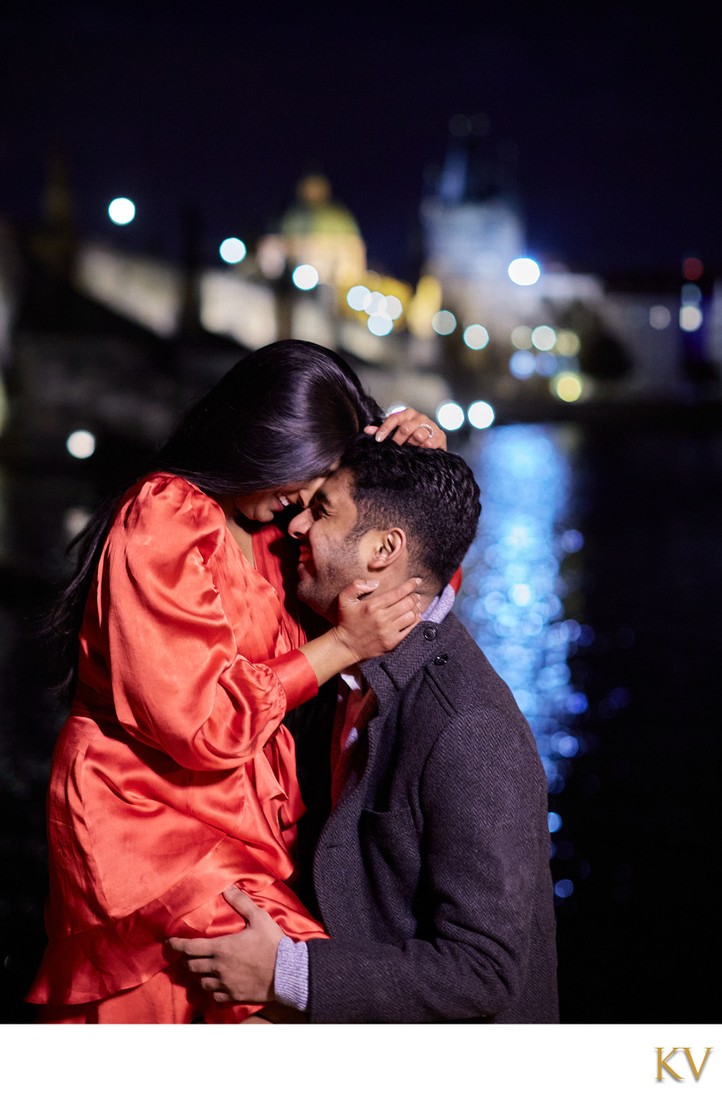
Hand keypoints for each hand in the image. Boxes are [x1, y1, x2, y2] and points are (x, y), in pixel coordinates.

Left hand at [167, 886, 282, 1004]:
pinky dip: (211, 990)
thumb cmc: (273, 944)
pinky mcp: (233, 997)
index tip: (169, 942)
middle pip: (191, 966)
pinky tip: (215, 985)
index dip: (176, 945)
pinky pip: (214, 996)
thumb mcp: (259, 918)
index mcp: (222, 947)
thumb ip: (241, 902)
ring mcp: (225, 984)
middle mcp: (219, 967)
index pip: (190, 948)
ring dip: (198, 975)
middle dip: (186, 959)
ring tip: (201, 969)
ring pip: (200, 982)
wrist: (287, 973)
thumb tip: (228, 887)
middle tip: (187, 954)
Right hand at [332, 576, 421, 662]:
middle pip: (408, 603)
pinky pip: (411, 630)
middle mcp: (382, 618)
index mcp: (372, 606)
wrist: (346, 646)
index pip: (398, 592)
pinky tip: (415, 617)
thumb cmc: (346, 621)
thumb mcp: (344, 599)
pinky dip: (416, 622)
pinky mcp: (392, 643)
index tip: (417, 581)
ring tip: (415, 605)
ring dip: (416, 609)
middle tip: (415, 594)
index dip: (410, 585)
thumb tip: (375, 583)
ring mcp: (388, 632)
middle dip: (414, 596)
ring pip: (411, 616)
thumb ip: (356, 586)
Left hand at [364, 407, 446, 449]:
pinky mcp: (440, 435)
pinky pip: (432, 441)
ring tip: (410, 450)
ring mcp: (430, 425)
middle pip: (406, 428)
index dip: (385, 429)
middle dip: (398, 440)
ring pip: (419, 435)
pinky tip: (423, 450)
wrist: (431, 443)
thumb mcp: (395, 433)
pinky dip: (426, 446)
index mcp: (406, 414)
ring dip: (413, 444)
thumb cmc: (409, 437)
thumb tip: (366, 430)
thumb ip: (382, 431)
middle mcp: (419, 417)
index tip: (378, 440)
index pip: (393, 418)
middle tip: (394, 449)